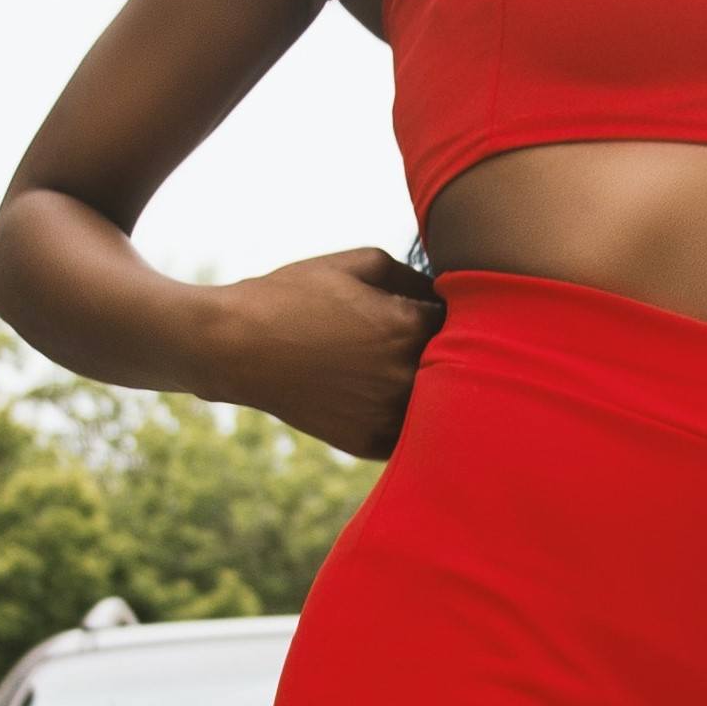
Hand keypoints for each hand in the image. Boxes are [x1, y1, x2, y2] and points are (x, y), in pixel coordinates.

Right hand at [214, 246, 445, 459]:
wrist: (239, 346)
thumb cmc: (297, 294)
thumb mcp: (360, 262)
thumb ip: (415, 274)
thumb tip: (446, 292)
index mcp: (408, 328)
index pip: (468, 322)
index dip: (455, 313)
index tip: (438, 309)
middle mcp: (405, 376)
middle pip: (460, 368)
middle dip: (451, 352)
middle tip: (427, 340)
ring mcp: (387, 414)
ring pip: (438, 406)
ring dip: (434, 388)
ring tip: (399, 366)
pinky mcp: (369, 443)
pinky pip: (411, 433)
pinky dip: (409, 417)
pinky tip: (386, 393)